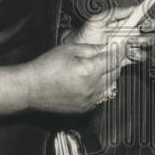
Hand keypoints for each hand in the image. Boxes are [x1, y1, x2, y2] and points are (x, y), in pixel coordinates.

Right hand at [0, 41, 122, 117]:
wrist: (30, 89)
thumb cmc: (46, 66)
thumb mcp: (70, 49)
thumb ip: (92, 49)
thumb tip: (107, 48)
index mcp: (89, 71)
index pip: (114, 59)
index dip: (121, 51)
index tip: (123, 46)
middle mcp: (92, 88)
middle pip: (115, 73)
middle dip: (115, 62)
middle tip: (110, 54)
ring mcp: (90, 100)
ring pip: (110, 85)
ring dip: (109, 75)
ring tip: (98, 67)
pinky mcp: (85, 109)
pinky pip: (101, 96)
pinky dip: (100, 87)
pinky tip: (90, 81)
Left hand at [64, 4, 154, 63]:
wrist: (78, 51)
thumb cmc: (86, 33)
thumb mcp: (99, 19)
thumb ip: (115, 12)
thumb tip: (133, 8)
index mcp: (126, 22)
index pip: (144, 18)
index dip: (150, 18)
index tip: (146, 22)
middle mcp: (130, 33)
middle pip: (150, 31)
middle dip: (148, 32)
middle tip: (140, 31)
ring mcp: (129, 46)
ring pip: (147, 44)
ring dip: (142, 42)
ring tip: (130, 42)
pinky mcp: (127, 58)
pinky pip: (140, 56)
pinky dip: (138, 54)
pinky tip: (129, 52)